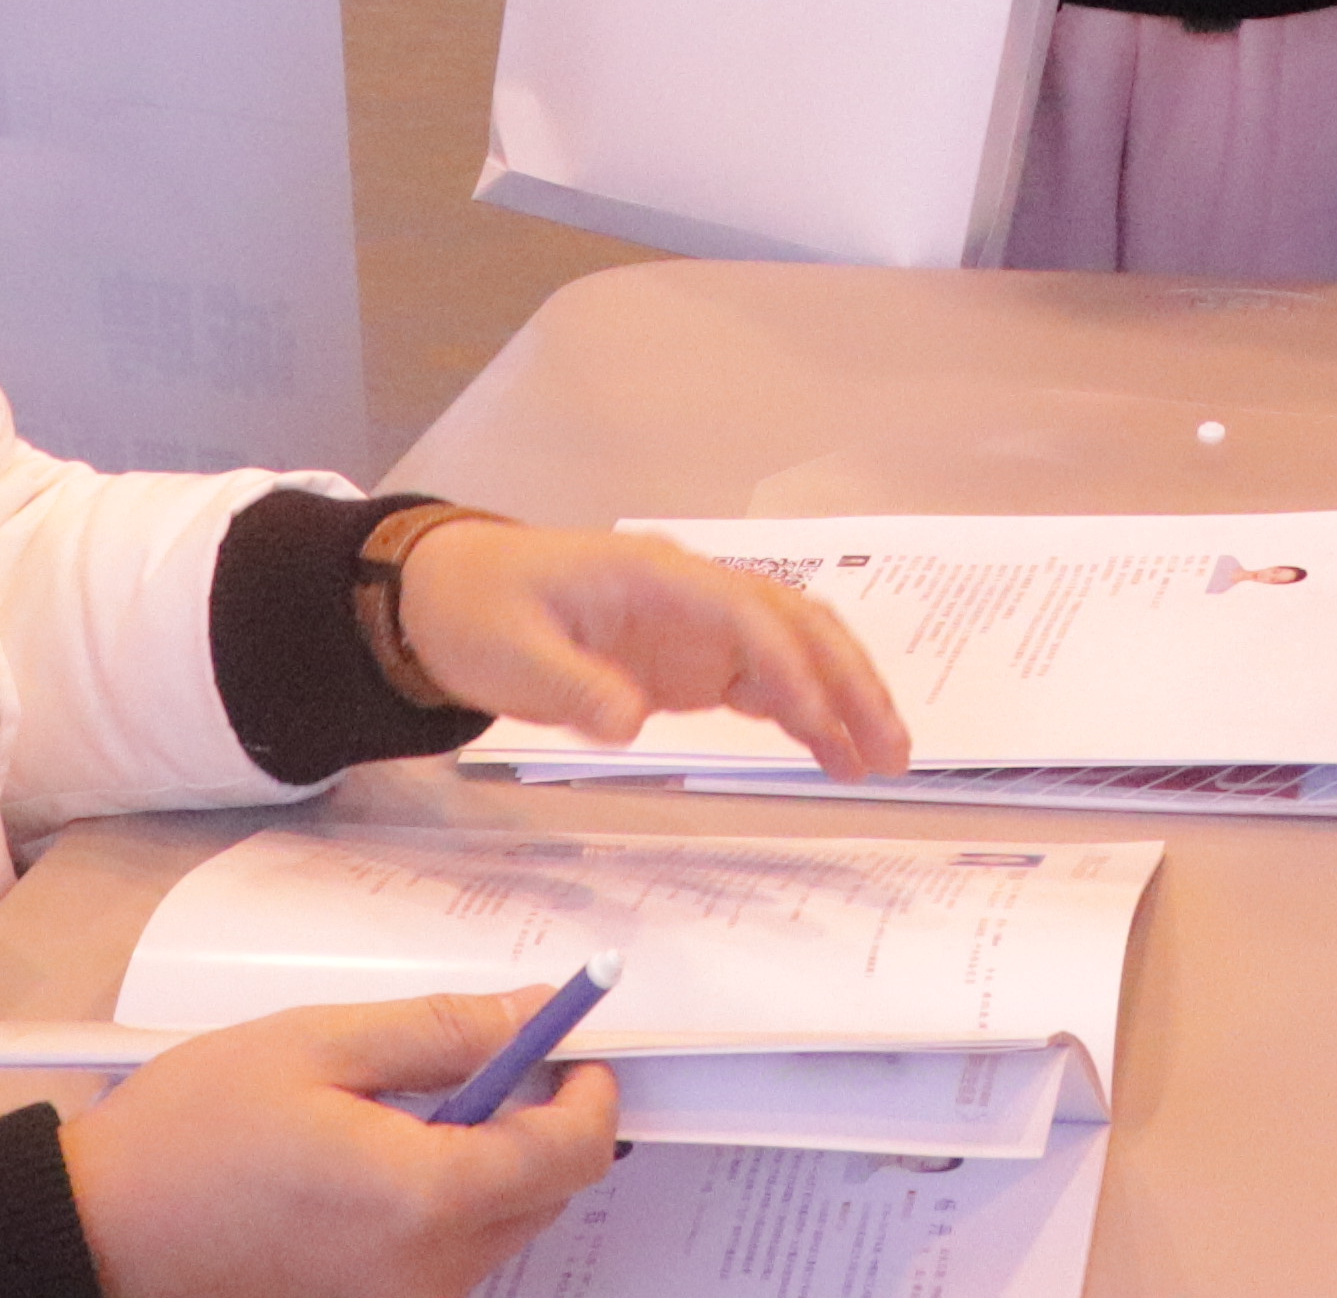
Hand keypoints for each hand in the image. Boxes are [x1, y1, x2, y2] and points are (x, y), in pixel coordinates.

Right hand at [66, 987, 617, 1297]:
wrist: (98, 1228)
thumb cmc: (192, 1134)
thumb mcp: (321, 1043)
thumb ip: (442, 1030)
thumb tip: (528, 1016)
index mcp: (424, 1200)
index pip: (571, 1152)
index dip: (589, 1089)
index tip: (573, 1043)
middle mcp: (427, 1272)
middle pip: (547, 1194)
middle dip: (541, 1120)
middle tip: (490, 1054)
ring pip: (502, 1227)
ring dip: (492, 1161)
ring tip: (411, 1104)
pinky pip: (449, 1256)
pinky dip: (448, 1201)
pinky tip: (382, 1156)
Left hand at [385, 518, 913, 776]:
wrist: (445, 595)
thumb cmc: (477, 613)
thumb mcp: (509, 655)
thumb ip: (573, 686)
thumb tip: (630, 722)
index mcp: (655, 576)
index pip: (747, 613)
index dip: (790, 665)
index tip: (821, 722)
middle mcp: (693, 592)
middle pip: (796, 622)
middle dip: (849, 679)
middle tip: (891, 747)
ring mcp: (697, 625)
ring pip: (796, 647)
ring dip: (844, 695)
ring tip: (884, 759)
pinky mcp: (690, 660)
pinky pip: (767, 680)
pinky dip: (807, 711)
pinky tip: (833, 753)